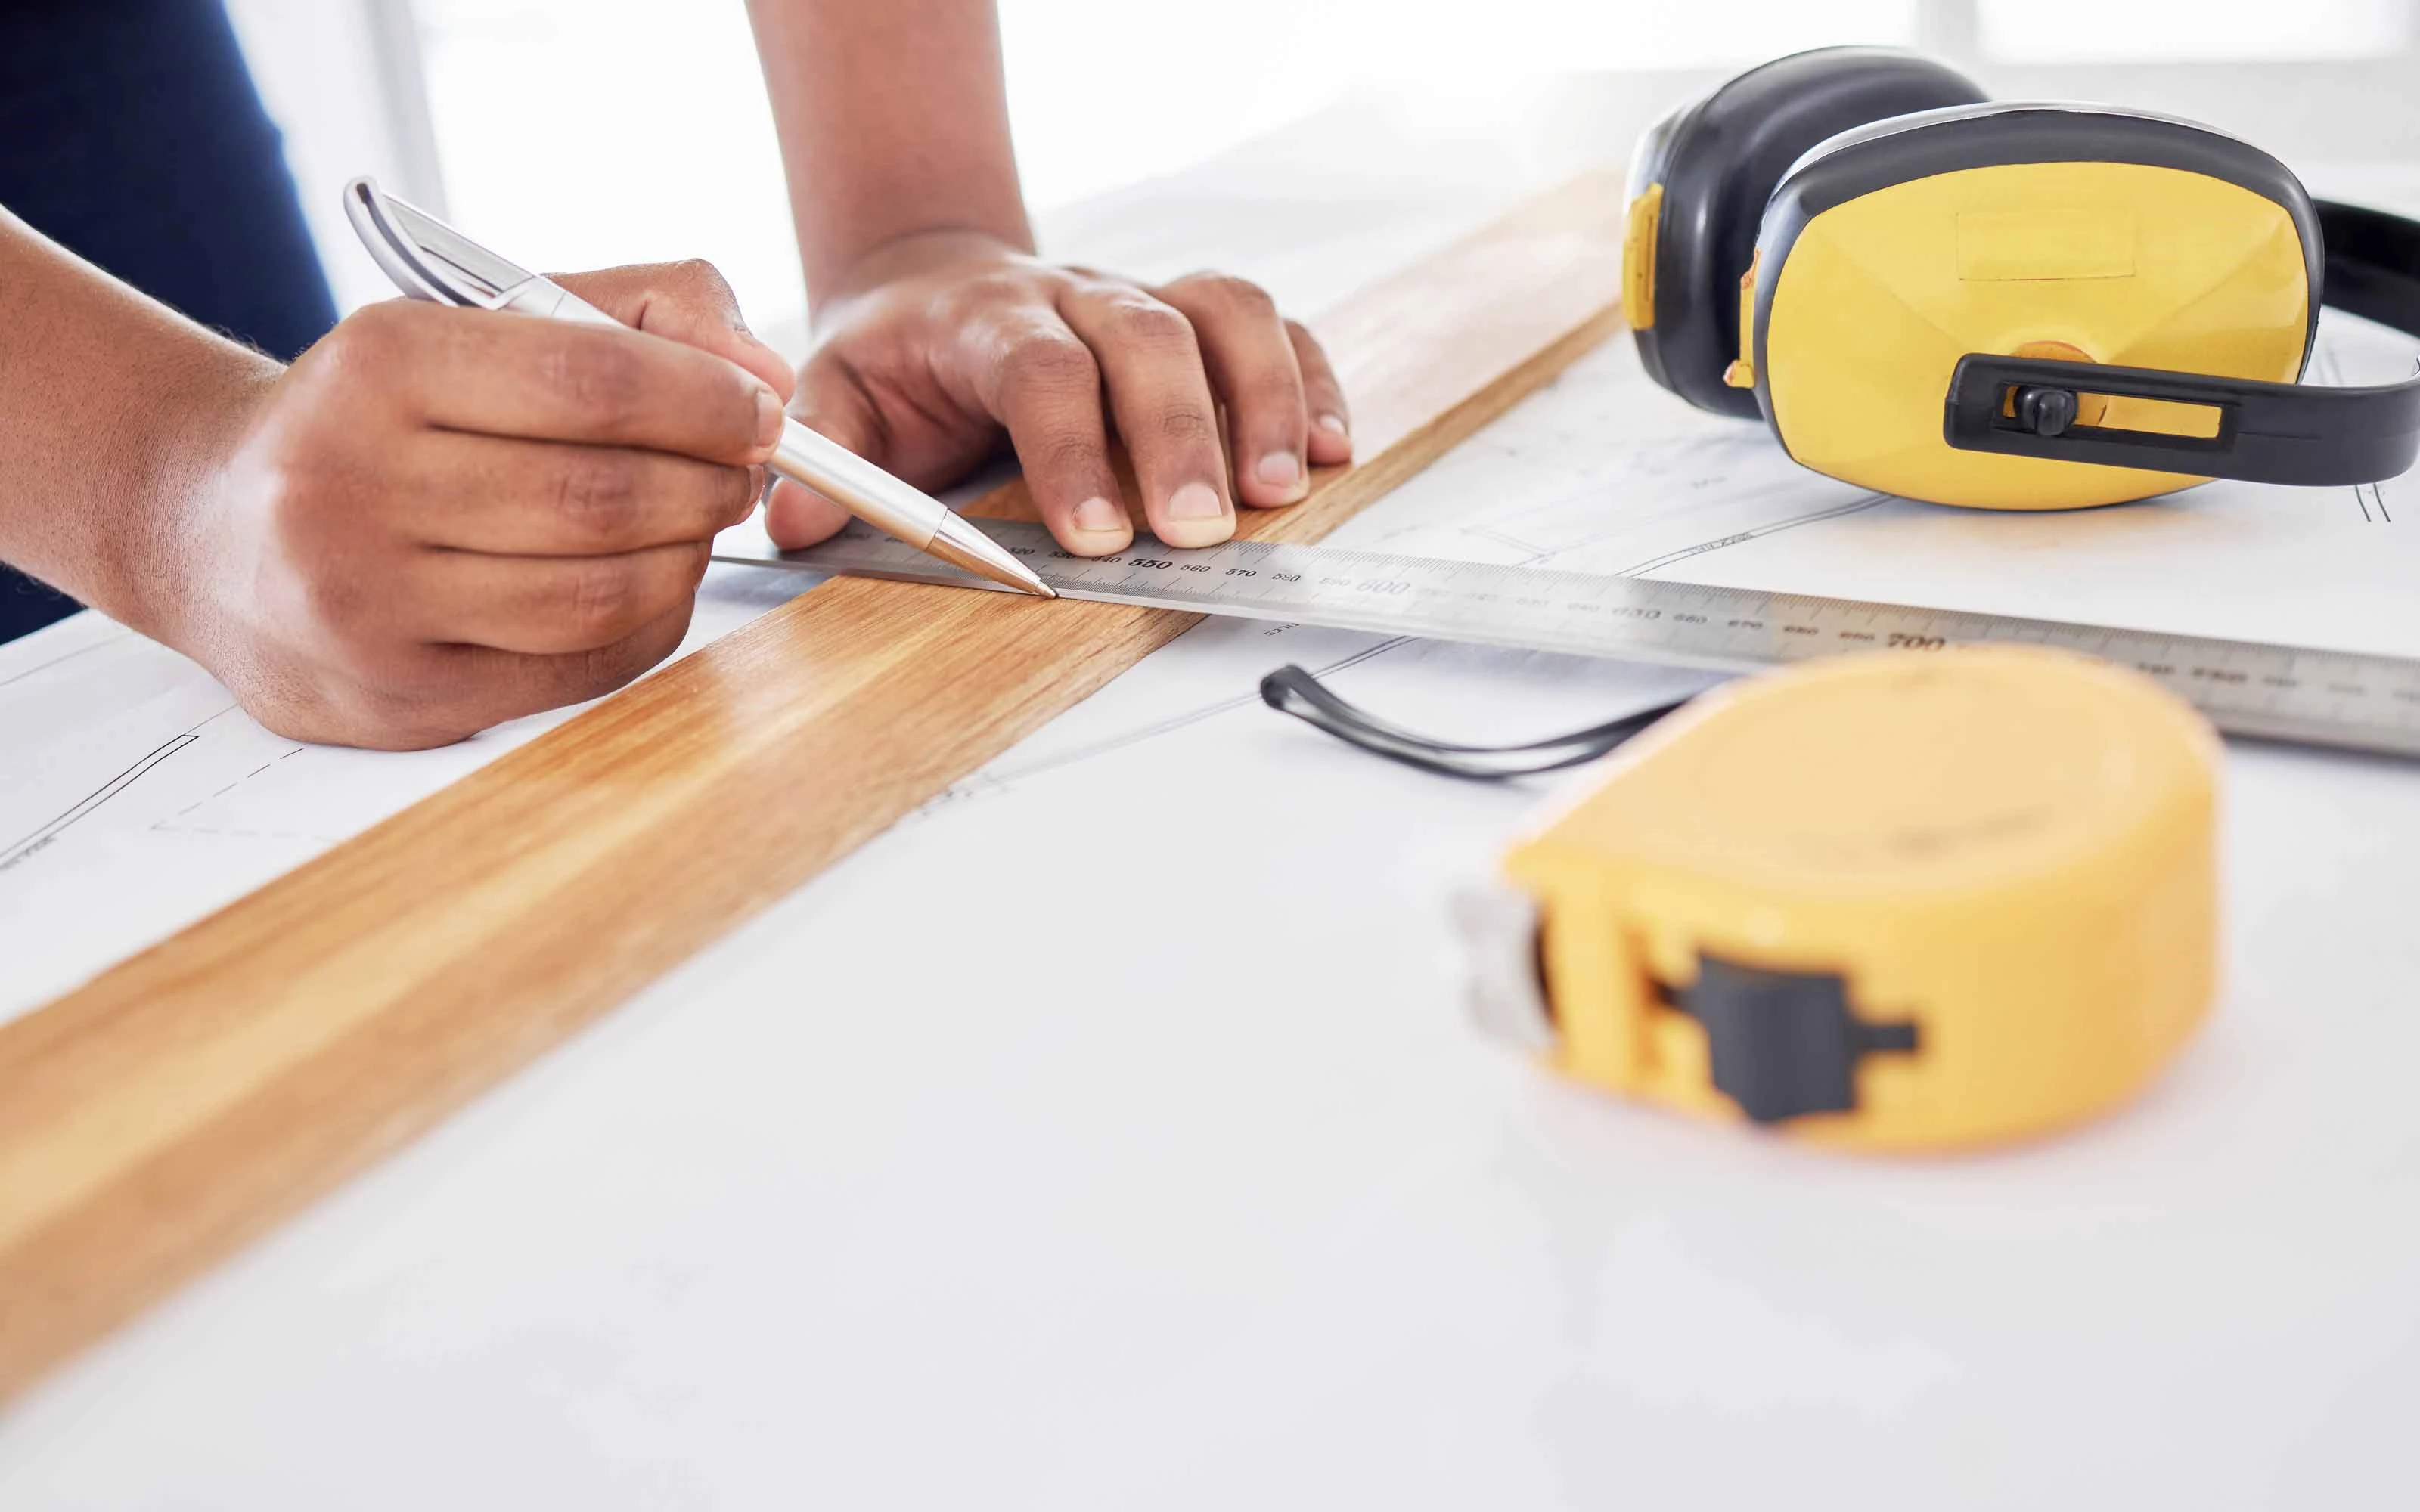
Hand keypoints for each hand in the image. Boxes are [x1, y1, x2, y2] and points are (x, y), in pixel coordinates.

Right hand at [164, 262, 794, 749]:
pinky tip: (650, 585)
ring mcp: (367, 605)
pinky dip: (649, 624)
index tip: (760, 411)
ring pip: (600, 593)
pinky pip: (582, 668)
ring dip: (687, 558)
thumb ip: (640, 312)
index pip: (590, 379)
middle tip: (740, 472)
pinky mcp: (399, 697)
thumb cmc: (381, 416)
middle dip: (708, 483)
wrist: (212, 527)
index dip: (705, 399)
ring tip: (695, 523)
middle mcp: (350, 484)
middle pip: (603, 496)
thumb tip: (761, 374)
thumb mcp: (482, 320)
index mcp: (376, 366)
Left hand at [768, 230, 1351, 556]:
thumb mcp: (835, 398)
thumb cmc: (898, 363)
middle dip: (1181, 436)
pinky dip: (1312, 381)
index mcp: (985, 317)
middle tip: (1200, 531)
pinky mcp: (1196, 317)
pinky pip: (1273, 327)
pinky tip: (1334, 449)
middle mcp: (1076, 294)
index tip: (1098, 536)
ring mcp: (1145, 298)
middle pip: (1148, 339)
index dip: (1072, 447)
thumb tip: (795, 524)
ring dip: (1265, 400)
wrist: (937, 282)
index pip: (1039, 368)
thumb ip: (822, 458)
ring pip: (1225, 313)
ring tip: (1285, 491)